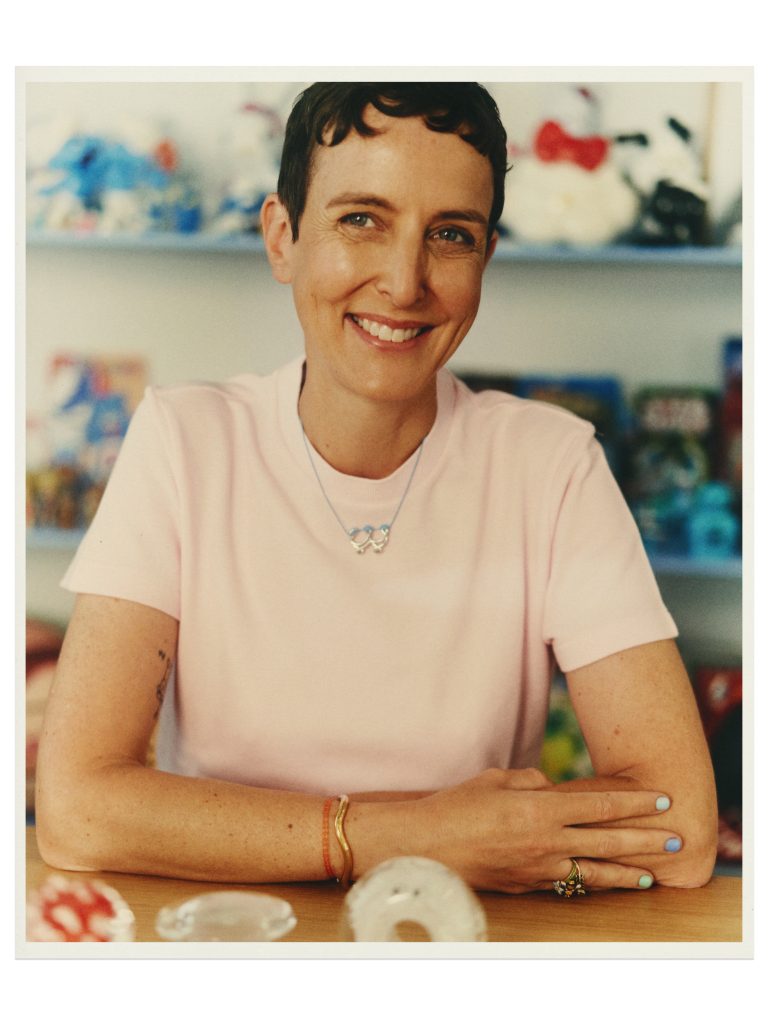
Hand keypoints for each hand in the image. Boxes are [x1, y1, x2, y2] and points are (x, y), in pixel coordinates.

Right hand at [414, 767, 678, 893]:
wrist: (425, 846)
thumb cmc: (456, 805)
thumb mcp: (496, 779)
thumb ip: (531, 781)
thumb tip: (553, 789)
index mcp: (540, 809)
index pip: (600, 805)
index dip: (634, 802)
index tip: (660, 800)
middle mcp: (546, 842)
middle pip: (607, 842)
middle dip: (645, 840)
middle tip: (675, 838)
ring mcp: (538, 868)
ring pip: (593, 873)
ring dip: (626, 875)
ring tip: (651, 876)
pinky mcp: (526, 885)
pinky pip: (566, 884)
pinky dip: (588, 884)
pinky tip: (602, 884)